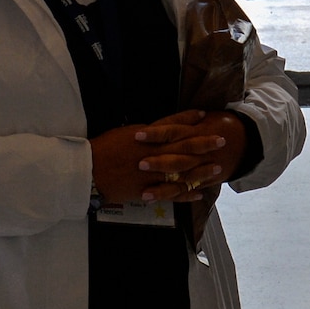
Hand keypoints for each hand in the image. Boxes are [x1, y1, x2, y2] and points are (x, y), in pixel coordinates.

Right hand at [90, 111, 229, 204]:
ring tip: (217, 168)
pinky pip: (171, 194)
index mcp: (145, 138)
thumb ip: (144, 133)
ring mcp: (151, 175)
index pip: (171, 126)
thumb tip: (159, 128)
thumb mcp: (124, 133)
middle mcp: (152, 155)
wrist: (88, 171)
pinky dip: (185, 194)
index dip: (188, 119)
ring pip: (181, 172)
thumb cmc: (102, 149)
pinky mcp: (148, 191)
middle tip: (221, 140)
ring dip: (200, 170)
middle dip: (203, 143)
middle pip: (182, 148)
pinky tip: (199, 192)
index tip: (203, 114)